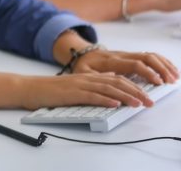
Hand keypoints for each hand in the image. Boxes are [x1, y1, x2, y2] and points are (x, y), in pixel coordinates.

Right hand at [21, 72, 158, 109]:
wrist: (30, 88)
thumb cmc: (51, 89)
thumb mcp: (76, 84)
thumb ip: (93, 82)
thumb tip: (112, 82)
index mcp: (89, 76)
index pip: (117, 79)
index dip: (134, 86)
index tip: (147, 95)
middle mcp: (87, 78)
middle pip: (117, 82)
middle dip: (136, 91)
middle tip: (149, 101)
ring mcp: (79, 85)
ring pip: (108, 88)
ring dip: (125, 96)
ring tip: (138, 103)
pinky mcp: (72, 94)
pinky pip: (91, 96)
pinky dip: (105, 99)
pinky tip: (115, 104)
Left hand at [74, 48, 179, 88]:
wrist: (82, 53)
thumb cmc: (83, 66)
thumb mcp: (83, 73)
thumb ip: (94, 79)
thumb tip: (106, 88)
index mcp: (112, 61)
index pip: (134, 64)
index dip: (148, 73)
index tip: (158, 82)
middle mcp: (122, 55)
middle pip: (146, 57)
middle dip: (161, 69)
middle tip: (171, 82)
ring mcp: (128, 54)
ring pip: (150, 55)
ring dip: (164, 65)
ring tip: (175, 77)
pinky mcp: (131, 55)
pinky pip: (149, 55)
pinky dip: (162, 61)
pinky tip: (170, 69)